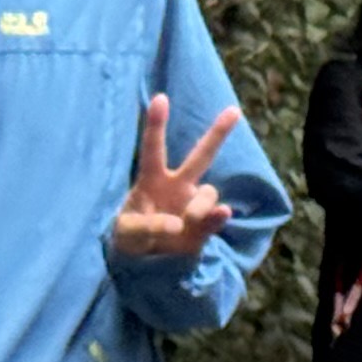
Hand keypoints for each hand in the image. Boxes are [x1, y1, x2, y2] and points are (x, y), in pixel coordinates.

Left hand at [112, 95, 242, 261]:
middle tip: (234, 110)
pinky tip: (222, 215)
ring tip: (186, 221)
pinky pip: (217, 216)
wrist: (143, 264)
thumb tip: (178, 224)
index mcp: (152, 180)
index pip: (153, 149)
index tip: (161, 98)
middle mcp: (177, 187)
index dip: (156, 124)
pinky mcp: (204, 226)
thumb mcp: (127, 233)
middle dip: (218, 133)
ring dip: (201, 205)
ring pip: (209, 193)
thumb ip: (148, 226)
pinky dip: (218, 216)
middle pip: (201, 156)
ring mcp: (193, 205)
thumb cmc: (129, 239)